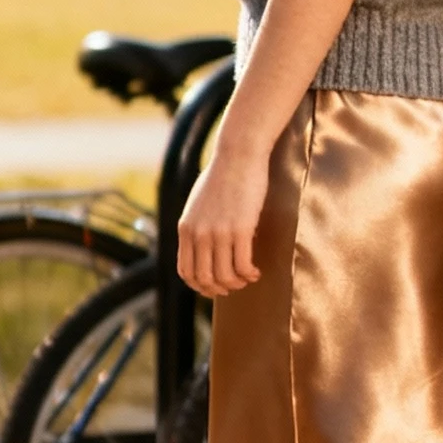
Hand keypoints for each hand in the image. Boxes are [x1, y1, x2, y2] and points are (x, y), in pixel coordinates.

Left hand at [176, 143, 269, 296]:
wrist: (238, 154)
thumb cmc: (222, 176)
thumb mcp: (198, 203)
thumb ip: (197, 225)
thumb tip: (204, 245)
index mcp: (186, 229)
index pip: (186, 272)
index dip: (200, 286)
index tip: (215, 286)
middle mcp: (198, 234)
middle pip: (205, 278)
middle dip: (220, 288)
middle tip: (234, 285)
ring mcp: (218, 232)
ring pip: (225, 276)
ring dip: (238, 283)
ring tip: (248, 277)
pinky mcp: (240, 229)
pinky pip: (242, 266)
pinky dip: (249, 274)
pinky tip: (256, 271)